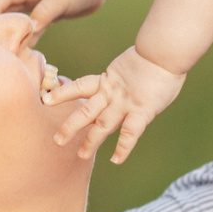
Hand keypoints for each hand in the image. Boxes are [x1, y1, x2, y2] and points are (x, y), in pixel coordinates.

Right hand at [0, 0, 105, 38]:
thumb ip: (43, 14)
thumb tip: (29, 30)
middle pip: (13, 9)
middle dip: (4, 21)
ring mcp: (44, 4)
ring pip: (26, 19)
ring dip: (20, 31)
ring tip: (12, 46)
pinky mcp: (54, 13)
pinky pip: (39, 25)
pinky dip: (34, 34)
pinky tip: (30, 47)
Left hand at [47, 45, 185, 163]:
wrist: (165, 51)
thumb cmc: (156, 54)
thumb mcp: (134, 64)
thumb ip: (126, 77)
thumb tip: (128, 81)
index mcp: (108, 80)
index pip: (80, 87)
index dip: (63, 93)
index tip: (48, 101)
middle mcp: (112, 93)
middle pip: (85, 111)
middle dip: (70, 126)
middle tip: (57, 140)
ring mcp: (125, 103)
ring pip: (102, 124)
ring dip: (90, 140)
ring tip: (81, 155)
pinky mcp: (141, 111)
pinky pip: (130, 133)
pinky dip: (123, 148)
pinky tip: (116, 160)